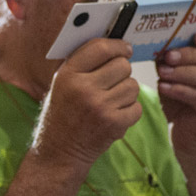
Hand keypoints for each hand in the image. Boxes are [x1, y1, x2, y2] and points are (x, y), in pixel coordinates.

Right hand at [34, 37, 141, 168]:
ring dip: (127, 91)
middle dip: (121, 71)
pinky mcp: (114, 124)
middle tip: (113, 81)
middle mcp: (83, 89)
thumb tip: (113, 42)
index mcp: (68, 74)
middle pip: (122, 65)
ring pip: (133, 85)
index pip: (100, 47)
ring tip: (112, 100)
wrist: (59, 152)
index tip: (124, 49)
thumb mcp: (61, 84)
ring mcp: (100, 107)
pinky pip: (136, 107)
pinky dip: (129, 111)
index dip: (117, 45)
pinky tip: (114, 115)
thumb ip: (82, 62)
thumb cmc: (62, 113)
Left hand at [155, 28, 195, 157]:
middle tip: (169, 56)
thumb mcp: (175, 76)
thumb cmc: (183, 104)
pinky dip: (181, 90)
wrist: (189, 136)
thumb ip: (173, 61)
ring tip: (163, 72)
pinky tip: (165, 88)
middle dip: (191, 55)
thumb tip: (161, 47)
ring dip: (184, 72)